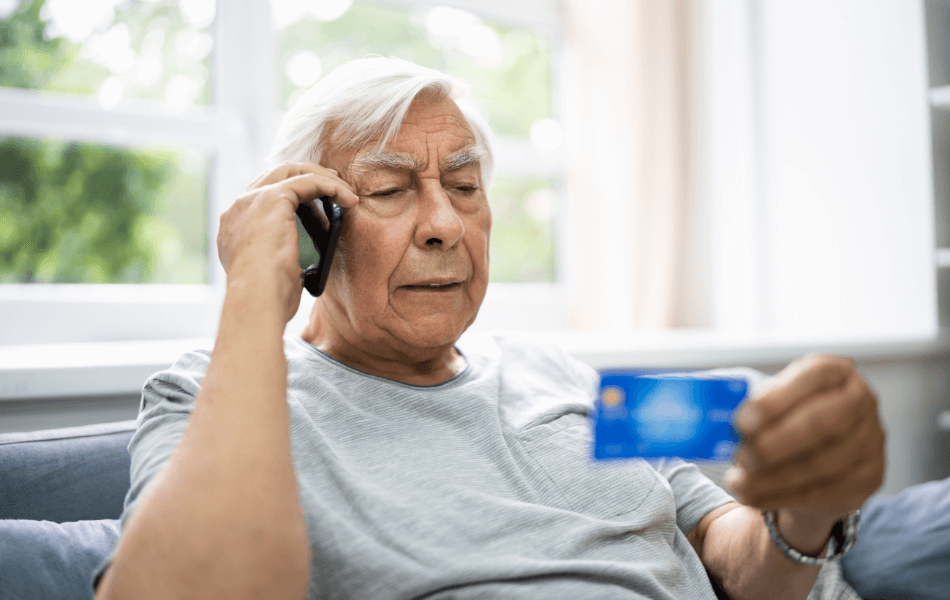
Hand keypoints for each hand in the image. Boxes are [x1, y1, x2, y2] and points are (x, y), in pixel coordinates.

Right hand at [217, 162, 358, 321]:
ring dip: (323, 178)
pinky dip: (331, 186)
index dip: (292, 194)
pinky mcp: (273, 199)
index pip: (262, 196)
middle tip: (334, 187)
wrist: (256, 300)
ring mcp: (253, 200)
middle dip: (307, 176)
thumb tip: (303, 265)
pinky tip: (349, 199)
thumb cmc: (268, 300)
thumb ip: (281, 260)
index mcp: (235, 227)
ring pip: (292, 171)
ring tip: (347, 192)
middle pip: (275, 175)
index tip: (316, 203)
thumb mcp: (272, 274)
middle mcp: (239, 208)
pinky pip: (308, 181)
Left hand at [725, 354, 884, 527]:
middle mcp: (861, 401)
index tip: (742, 421)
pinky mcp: (869, 477)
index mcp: (834, 371)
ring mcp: (871, 441)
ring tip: (738, 482)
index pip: (814, 375)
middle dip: (776, 443)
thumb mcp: (767, 402)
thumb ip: (744, 402)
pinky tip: (754, 496)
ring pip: (823, 463)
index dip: (778, 399)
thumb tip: (704, 411)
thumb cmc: (782, 421)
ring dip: (773, 477)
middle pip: (823, 423)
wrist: (813, 462)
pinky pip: (824, 491)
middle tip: (741, 458)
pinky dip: (782, 495)